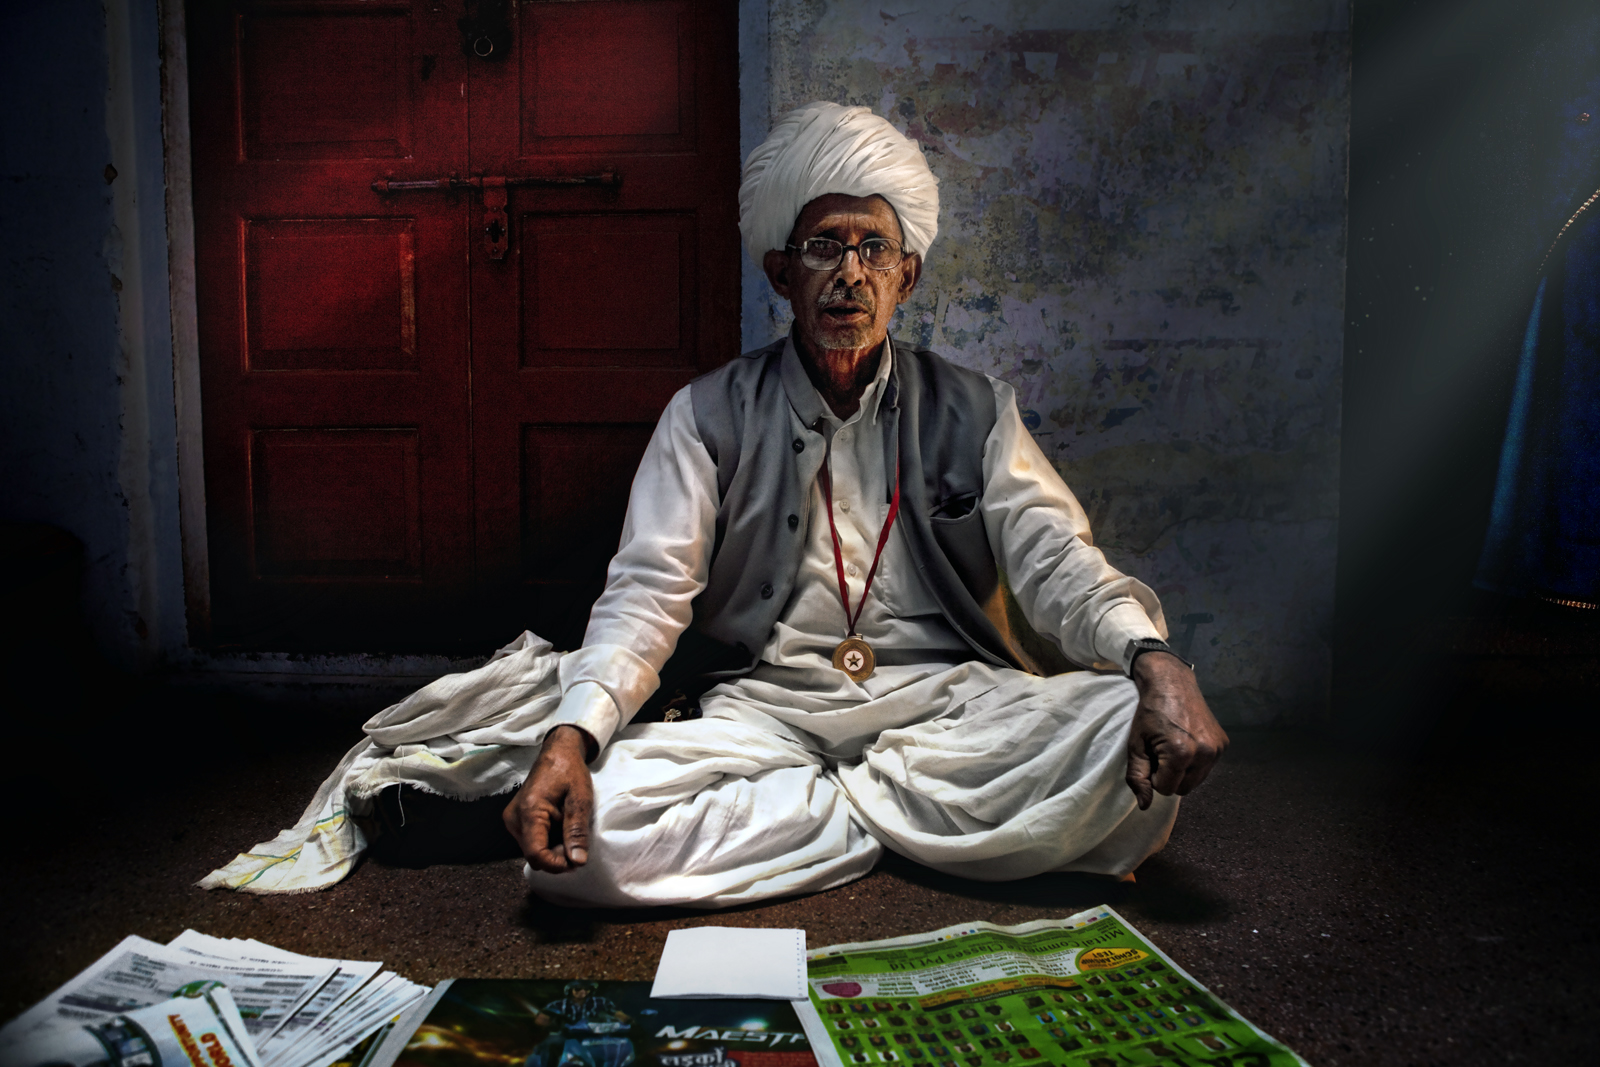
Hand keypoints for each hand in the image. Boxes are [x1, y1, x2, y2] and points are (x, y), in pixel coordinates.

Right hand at [503, 725, 593, 871]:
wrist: (557, 754)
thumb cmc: (569, 772)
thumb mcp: (580, 800)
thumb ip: (577, 831)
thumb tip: (578, 861)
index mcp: (528, 812)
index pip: (536, 854)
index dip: (556, 864)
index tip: (576, 862)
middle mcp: (514, 819)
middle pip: (534, 856)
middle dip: (557, 857)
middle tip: (578, 843)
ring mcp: (512, 821)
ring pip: (533, 852)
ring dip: (553, 850)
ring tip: (570, 832)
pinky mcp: (515, 821)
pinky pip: (532, 842)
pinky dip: (548, 842)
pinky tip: (560, 829)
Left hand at [1124, 652, 1228, 809]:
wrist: (1171, 683)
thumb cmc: (1149, 713)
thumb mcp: (1136, 745)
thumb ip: (1138, 777)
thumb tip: (1144, 806)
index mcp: (1181, 754)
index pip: (1166, 789)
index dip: (1154, 776)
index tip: (1150, 756)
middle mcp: (1205, 753)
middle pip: (1183, 789)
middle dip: (1169, 776)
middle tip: (1160, 752)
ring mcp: (1217, 749)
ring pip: (1196, 781)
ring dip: (1183, 771)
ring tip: (1173, 747)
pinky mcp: (1224, 744)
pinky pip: (1207, 767)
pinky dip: (1195, 762)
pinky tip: (1187, 742)